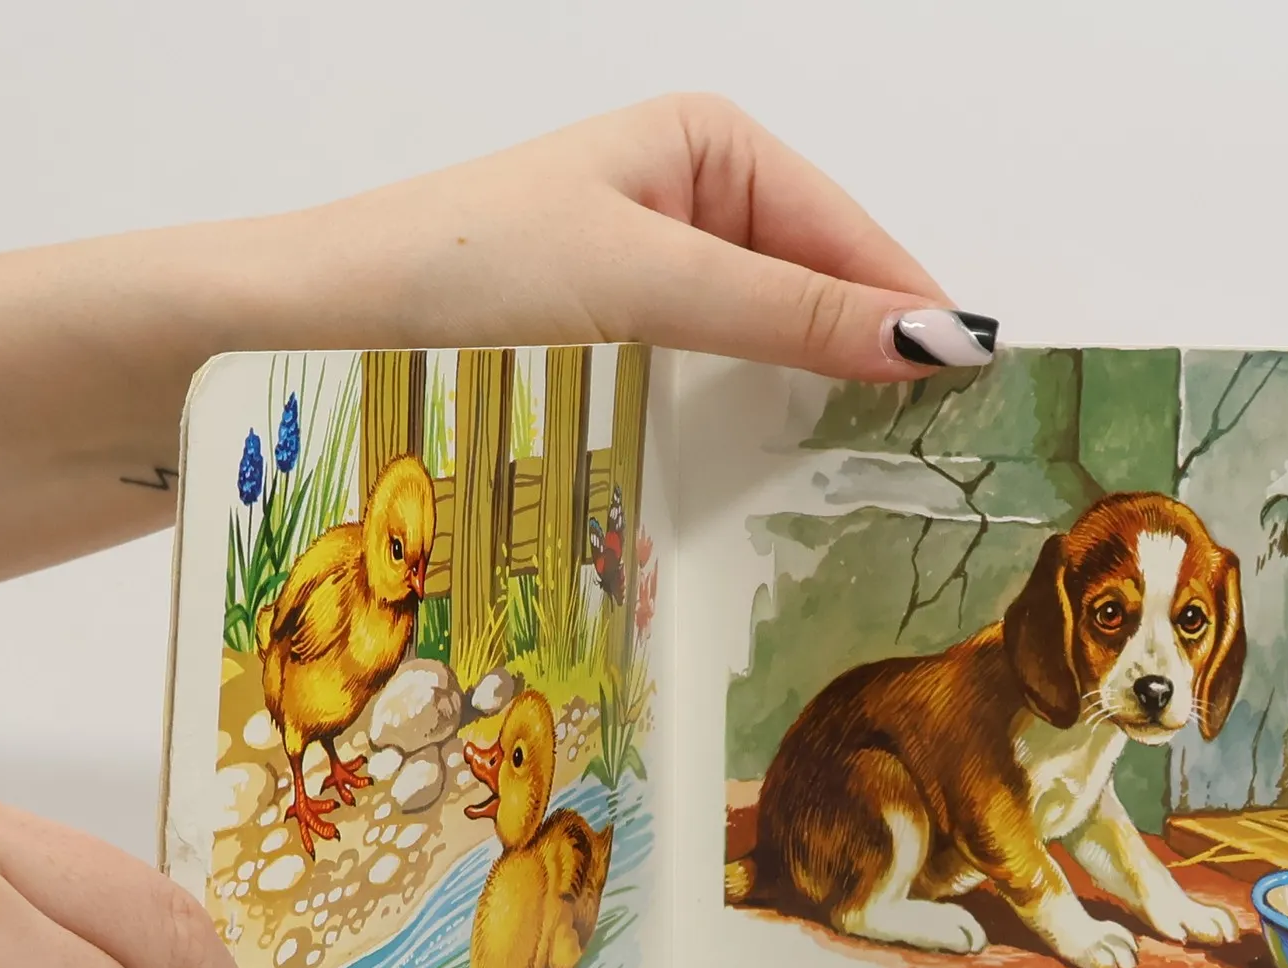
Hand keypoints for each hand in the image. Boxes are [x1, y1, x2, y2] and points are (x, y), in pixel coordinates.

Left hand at [0, 94, 996, 590]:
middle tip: (945, 480)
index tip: (988, 414)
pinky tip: (783, 493)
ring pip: (777, 354)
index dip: (917, 322)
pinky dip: (756, 438)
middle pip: (825, 297)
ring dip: (819, 419)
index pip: (855, 239)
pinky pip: (722, 392)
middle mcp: (694, 205)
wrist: (298, 327)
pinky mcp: (621, 352)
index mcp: (711, 145)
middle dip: (876, 377)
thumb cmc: (453, 273)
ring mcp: (658, 282)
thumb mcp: (641, 278)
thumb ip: (788, 311)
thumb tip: (939, 335)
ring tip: (880, 501)